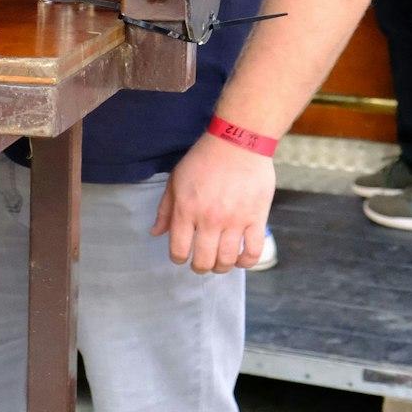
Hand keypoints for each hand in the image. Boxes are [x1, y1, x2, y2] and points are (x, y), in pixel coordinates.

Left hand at [150, 133, 276, 273]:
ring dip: (222, 267)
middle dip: (200, 267)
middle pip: (204, 260)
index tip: (182, 256)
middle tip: (201, 263)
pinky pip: (253, 251)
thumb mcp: (175, 180)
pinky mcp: (256, 219)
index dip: (178, 258)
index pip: (179, 250)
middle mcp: (209, 219)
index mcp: (186, 210)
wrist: (237, 143)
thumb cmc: (203, 160)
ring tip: (220, 263)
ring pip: (227, 260)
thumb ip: (165, 210)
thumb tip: (156, 233)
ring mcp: (234, 221)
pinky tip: (241, 259)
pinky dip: (246, 262)